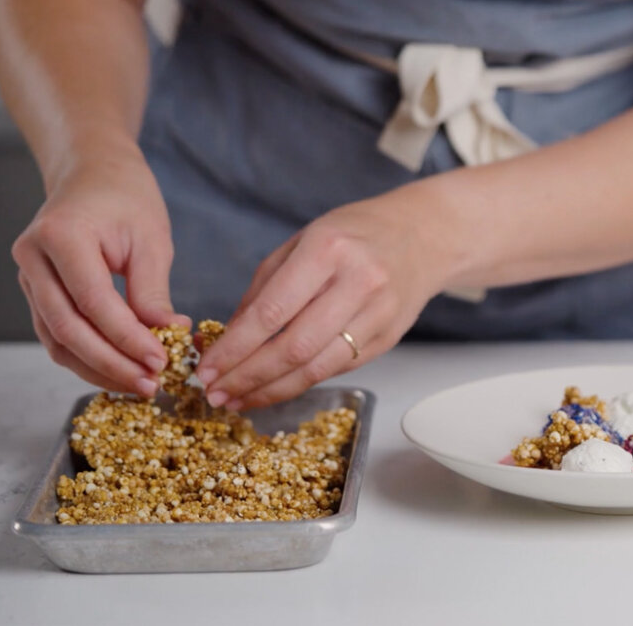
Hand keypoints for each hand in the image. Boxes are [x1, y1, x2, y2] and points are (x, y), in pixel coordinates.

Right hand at [13, 141, 188, 395]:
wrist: (93, 174)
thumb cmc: (126, 198)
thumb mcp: (151, 239)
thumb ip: (153, 290)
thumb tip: (166, 335)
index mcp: (61, 236)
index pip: (93, 302)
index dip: (127, 339)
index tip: (161, 361)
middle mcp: (33, 259)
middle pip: (68, 329)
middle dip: (112, 363)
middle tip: (151, 384)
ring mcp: (29, 278)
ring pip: (57, 340)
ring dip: (98, 369)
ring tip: (140, 385)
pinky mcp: (37, 293)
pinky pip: (57, 335)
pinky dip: (87, 358)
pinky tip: (120, 371)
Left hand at [197, 196, 450, 408]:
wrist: (424, 234)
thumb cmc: (356, 233)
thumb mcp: (303, 240)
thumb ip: (265, 286)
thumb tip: (229, 336)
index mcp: (327, 249)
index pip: (273, 311)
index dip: (235, 347)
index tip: (208, 367)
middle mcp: (358, 282)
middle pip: (294, 347)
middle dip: (248, 376)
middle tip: (216, 392)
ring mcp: (378, 313)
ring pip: (317, 367)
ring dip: (272, 390)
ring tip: (239, 399)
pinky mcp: (389, 337)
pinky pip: (337, 368)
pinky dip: (302, 382)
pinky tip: (275, 388)